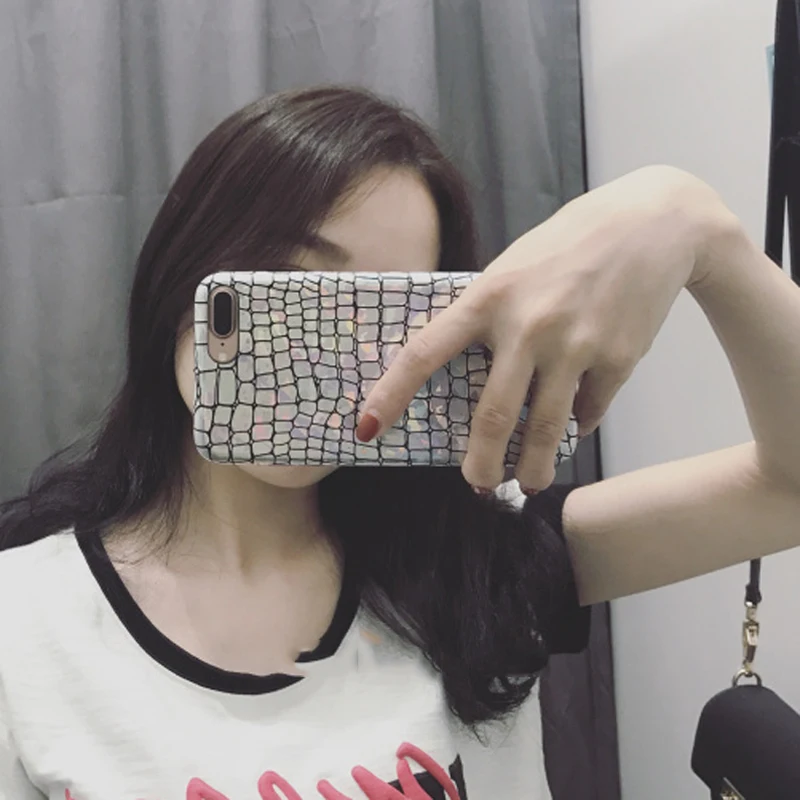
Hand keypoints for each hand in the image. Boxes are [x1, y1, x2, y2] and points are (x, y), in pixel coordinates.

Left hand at [356, 166, 724, 492]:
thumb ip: (488, 317)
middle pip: (493, 417)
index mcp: (488, 297)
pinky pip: (590, 410)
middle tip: (478, 486)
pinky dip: (579, 425)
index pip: (424, 353)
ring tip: (530, 483)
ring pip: (546, 430)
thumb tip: (473, 376)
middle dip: (481, 465)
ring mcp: (575, 345)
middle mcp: (528, 326)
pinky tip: (575, 426)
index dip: (391, 394)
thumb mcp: (512, 267)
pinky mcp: (619, 359)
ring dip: (534, 468)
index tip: (368, 428)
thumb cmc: (568, 244)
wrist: (652, 223)